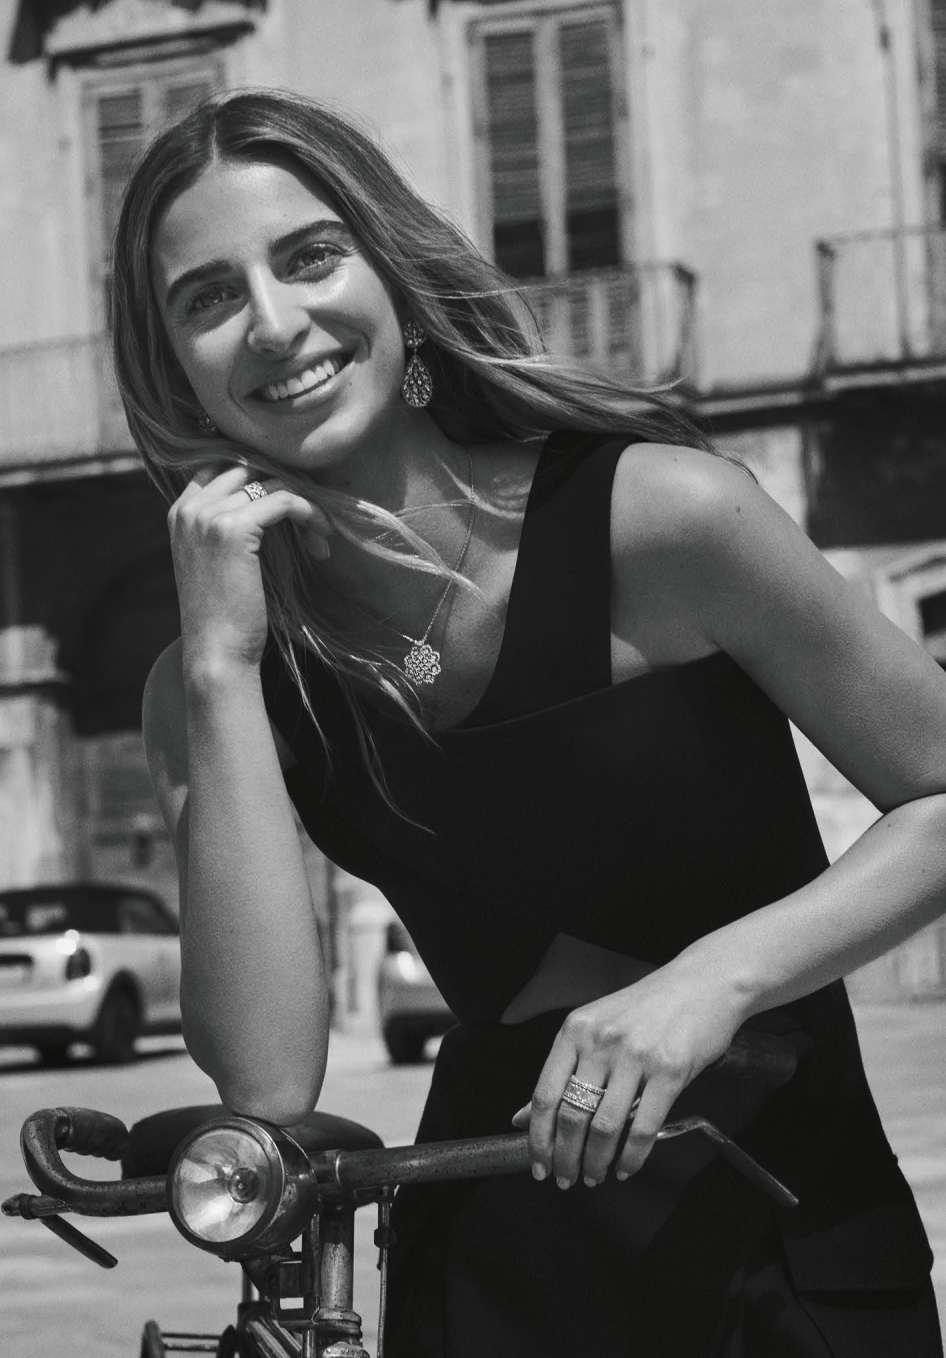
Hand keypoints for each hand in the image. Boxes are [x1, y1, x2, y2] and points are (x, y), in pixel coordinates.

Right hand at [168, 465, 332, 673]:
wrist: (217, 652)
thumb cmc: (226, 614)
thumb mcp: (221, 560)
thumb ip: (233, 525)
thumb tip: (275, 495)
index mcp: (180, 512)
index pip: (223, 466)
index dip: (262, 475)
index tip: (291, 499)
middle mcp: (188, 508)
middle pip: (248, 467)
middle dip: (286, 484)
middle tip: (313, 514)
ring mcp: (207, 516)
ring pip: (269, 481)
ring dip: (304, 502)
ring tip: (321, 533)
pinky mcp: (232, 528)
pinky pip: (283, 500)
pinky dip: (309, 513)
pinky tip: (321, 538)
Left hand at [511, 961, 743, 1188]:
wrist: (702, 984)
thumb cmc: (647, 1007)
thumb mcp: (596, 1027)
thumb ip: (564, 1070)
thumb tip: (524, 1115)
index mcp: (576, 1030)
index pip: (545, 1093)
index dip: (538, 1137)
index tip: (536, 1163)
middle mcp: (601, 1042)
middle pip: (572, 1115)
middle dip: (565, 1157)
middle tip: (566, 1179)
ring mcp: (636, 1056)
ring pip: (605, 1127)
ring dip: (596, 1162)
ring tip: (594, 1176)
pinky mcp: (671, 1071)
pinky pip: (644, 1127)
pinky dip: (632, 1157)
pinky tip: (625, 1168)